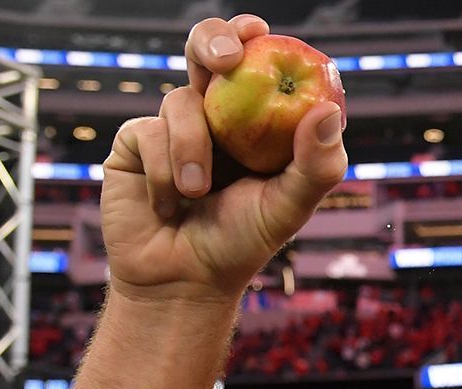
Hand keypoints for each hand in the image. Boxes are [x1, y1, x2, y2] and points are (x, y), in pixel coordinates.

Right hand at [99, 14, 346, 303]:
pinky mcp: (134, 143)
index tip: (258, 33)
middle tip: (226, 59)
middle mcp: (214, 114)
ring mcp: (171, 125)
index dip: (251, 38)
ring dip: (192, 148)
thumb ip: (315, 165)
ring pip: (180, 101)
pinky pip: (147, 132)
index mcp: (255, 120)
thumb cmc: (242, 243)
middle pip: (207, 50)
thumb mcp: (288, 207)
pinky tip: (168, 204)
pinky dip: (163, 169)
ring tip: (197, 194)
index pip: (255, 63)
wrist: (182, 282)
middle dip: (212, 41)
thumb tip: (327, 112)